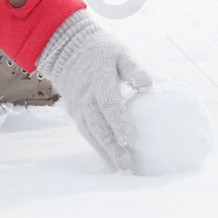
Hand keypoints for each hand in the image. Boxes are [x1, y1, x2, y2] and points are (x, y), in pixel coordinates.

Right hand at [34, 9, 151, 170]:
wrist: (69, 50)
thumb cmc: (103, 52)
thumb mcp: (121, 53)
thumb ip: (134, 68)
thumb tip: (149, 82)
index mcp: (99, 78)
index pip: (108, 103)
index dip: (118, 122)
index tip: (129, 139)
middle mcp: (85, 95)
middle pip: (98, 124)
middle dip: (111, 145)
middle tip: (127, 164)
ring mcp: (78, 106)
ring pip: (90, 132)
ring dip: (104, 151)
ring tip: (120, 168)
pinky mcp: (75, 113)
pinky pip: (86, 132)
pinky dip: (97, 147)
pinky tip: (109, 160)